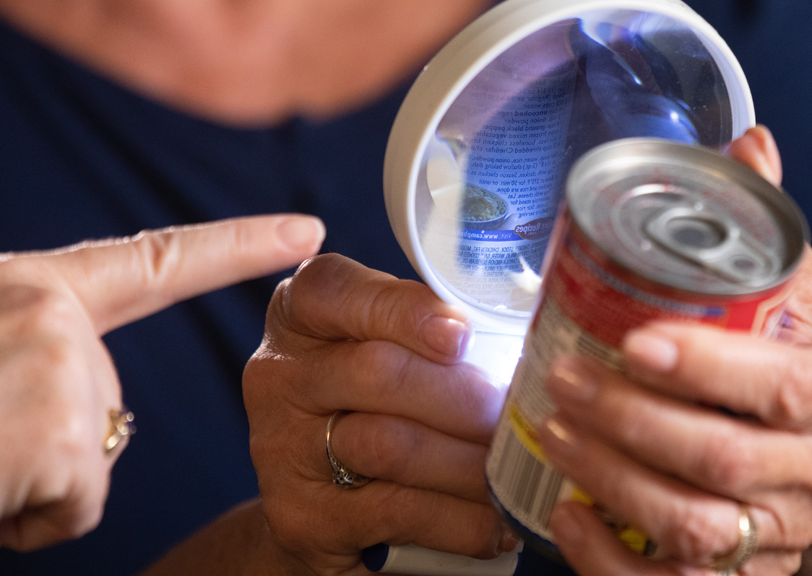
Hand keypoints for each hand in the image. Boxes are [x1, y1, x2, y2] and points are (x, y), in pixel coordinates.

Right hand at [0, 214, 324, 560]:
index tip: (307, 232)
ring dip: (35, 489)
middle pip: (110, 406)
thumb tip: (95, 426)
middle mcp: (55, 313)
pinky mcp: (64, 433)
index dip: (239, 245)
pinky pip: (81, 504)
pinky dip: (31, 523)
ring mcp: (63, 368)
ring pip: (96, 460)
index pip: (158, 259)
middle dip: (53, 449)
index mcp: (30, 284)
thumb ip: (41, 354)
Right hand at [242, 254, 514, 574]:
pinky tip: (496, 523)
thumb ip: (430, 333)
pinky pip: (396, 512)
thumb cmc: (370, 405)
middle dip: (463, 395)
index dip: (402, 309)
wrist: (312, 502)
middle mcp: (279, 376)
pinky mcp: (302, 517)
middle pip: (376, 372)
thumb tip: (532, 340)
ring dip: (470, 460)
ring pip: (390, 445)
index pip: (333, 289)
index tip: (460, 333)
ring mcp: (282, 449)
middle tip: (518, 415)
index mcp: (301, 315)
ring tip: (518, 468)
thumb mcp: (382, 350)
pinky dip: (460, 519)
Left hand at [538, 127, 811, 574]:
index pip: (784, 389)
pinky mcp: (754, 573)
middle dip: (632, 422)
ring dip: (613, 482)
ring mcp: (790, 530)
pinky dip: (614, 562)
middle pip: (725, 463)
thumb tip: (745, 139)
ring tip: (552, 429)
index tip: (633, 340)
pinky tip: (568, 514)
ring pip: (697, 529)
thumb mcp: (807, 288)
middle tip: (562, 377)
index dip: (706, 370)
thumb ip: (766, 227)